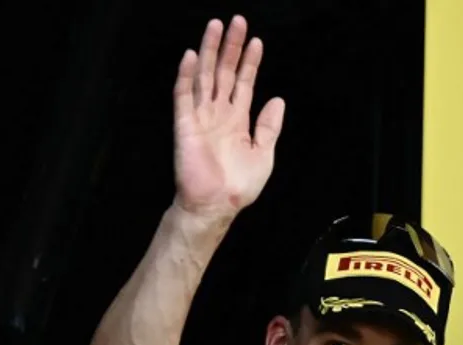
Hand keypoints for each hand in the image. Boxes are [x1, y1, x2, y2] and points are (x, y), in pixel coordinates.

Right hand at [172, 15, 285, 220]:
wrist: (215, 205)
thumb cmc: (238, 186)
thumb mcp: (264, 154)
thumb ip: (269, 127)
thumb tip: (278, 99)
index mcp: (237, 120)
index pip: (243, 83)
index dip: (249, 62)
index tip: (256, 41)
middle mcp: (218, 114)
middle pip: (223, 72)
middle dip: (230, 47)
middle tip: (236, 21)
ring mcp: (200, 117)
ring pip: (204, 77)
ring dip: (209, 51)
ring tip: (215, 26)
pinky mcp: (185, 125)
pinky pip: (183, 96)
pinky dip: (186, 76)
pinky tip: (190, 55)